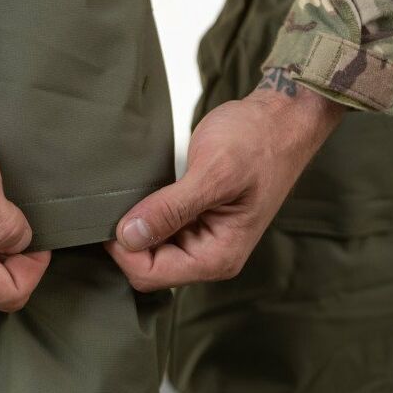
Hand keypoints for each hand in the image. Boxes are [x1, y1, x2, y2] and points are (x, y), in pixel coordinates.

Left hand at [106, 70, 343, 290]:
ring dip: (134, 229)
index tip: (111, 215)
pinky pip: (158, 232)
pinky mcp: (194, 223)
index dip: (124, 251)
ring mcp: (202, 242)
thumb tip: (128, 237)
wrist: (280, 118)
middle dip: (127, 243)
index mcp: (218, 257)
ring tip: (128, 195)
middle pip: (147, 269)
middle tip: (113, 202)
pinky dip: (144, 217)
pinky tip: (139, 195)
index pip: (151, 274)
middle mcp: (209, 257)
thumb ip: (170, 209)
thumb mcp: (214, 172)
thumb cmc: (258, 141)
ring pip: (149, 252)